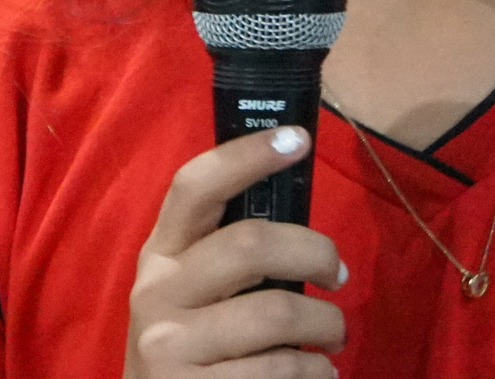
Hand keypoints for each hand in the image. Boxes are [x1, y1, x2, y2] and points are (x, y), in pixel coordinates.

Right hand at [124, 127, 347, 377]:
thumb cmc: (190, 348)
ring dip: (327, 324)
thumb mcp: (190, 294)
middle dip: (315, 252)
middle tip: (338, 275)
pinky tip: (316, 373)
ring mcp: (170, 346)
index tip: (297, 139)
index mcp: (158, 256)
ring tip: (332, 337)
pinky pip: (284, 370)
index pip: (194, 188)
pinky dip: (318, 372)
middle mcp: (156, 293)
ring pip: (278, 312)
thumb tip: (297, 214)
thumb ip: (227, 255)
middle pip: (251, 244)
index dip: (246, 157)